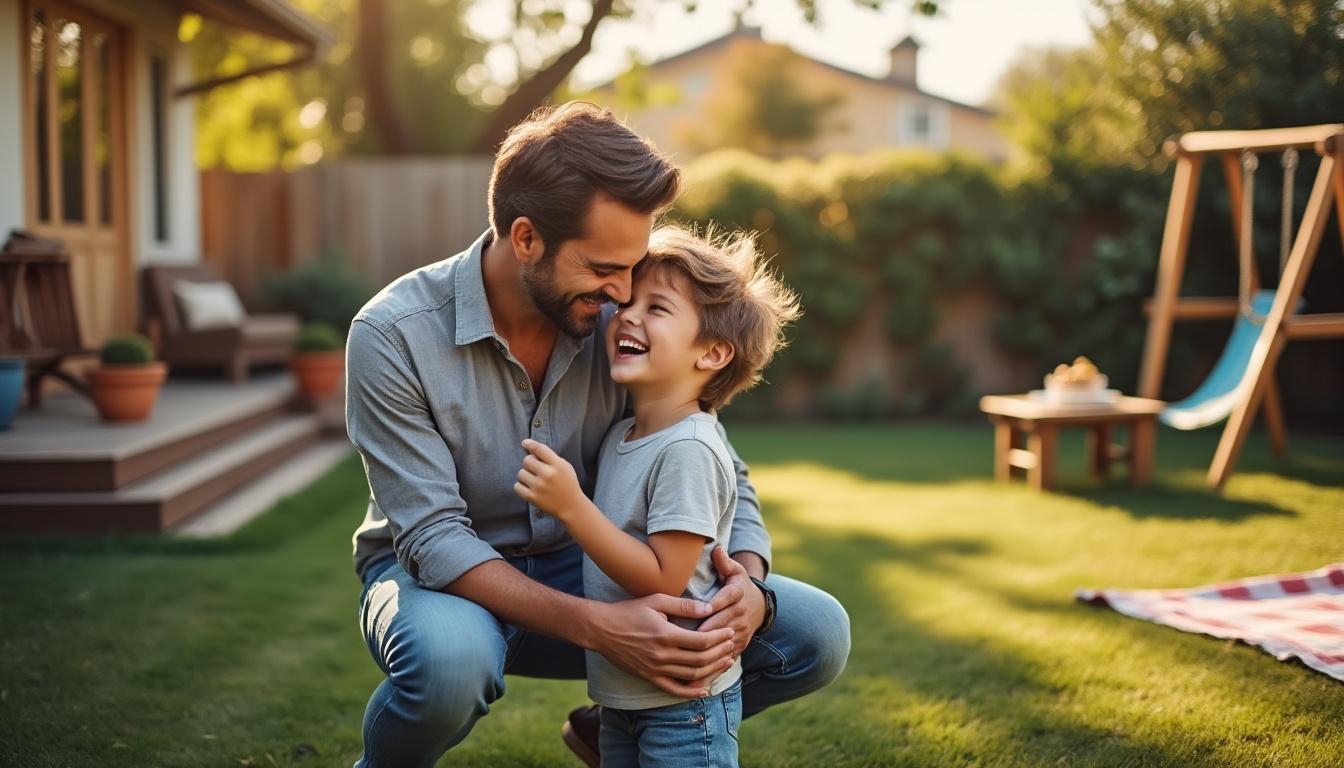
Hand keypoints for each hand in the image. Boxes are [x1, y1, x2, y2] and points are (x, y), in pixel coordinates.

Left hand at [514, 439, 585, 520]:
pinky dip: (521, 486)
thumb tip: (527, 445)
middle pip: (527, 460)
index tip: (524, 443)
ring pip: (520, 473)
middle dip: (530, 463)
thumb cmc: (566, 483)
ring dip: (525, 475)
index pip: (539, 449)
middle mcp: (548, 475)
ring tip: (535, 480)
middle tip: (537, 470)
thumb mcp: (564, 466)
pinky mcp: (532, 497)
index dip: (530, 444)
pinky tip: (530, 488)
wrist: (571, 506)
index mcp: (558, 465)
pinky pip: (517, 486)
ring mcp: (539, 487)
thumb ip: (548, 456)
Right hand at [587, 593, 737, 697]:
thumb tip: (709, 608)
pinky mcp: (648, 677)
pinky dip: (691, 692)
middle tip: (732, 645)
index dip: (719, 638)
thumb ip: (683, 606)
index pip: (701, 641)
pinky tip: (704, 689)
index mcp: (665, 634)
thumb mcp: (656, 600)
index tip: (729, 631)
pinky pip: (673, 689)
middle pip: (700, 659)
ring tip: (726, 662)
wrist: (601, 629)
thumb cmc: (628, 611)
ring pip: (691, 675)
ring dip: (712, 670)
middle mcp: (662, 655)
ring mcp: (655, 669)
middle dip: (720, 653)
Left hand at [698, 547, 765, 657]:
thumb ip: (724, 562)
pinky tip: (697, 665)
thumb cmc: (739, 585)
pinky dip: (713, 659)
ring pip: (724, 640)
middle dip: (705, 629)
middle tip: (685, 635)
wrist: (759, 606)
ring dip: (708, 647)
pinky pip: (726, 653)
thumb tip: (717, 549)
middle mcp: (741, 613)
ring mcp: (742, 630)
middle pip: (722, 622)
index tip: (703, 609)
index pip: (726, 598)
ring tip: (688, 652)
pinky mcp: (741, 644)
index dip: (715, 604)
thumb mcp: (735, 571)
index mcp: (738, 593)